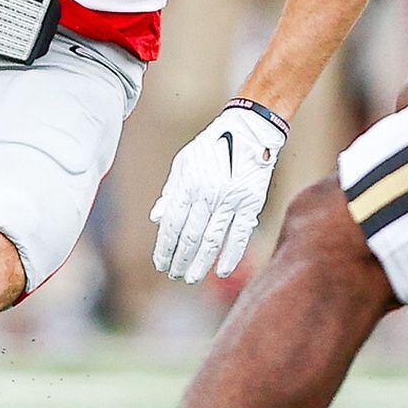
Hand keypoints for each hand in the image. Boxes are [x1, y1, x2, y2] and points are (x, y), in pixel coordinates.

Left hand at [151, 104, 287, 283]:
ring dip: (200, 263)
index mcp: (188, 185)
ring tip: (191, 277)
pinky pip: (239, 235)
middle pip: (190, 237)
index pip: (172, 225)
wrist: (249, 130)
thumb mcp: (184, 163)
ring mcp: (230, 200)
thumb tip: (156, 218)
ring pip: (213, 240)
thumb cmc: (212, 146)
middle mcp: (207, 195)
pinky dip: (230, 255)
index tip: (160, 263)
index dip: (165, 247)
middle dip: (180, 259)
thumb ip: (171, 191)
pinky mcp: (251, 204)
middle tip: (174, 274)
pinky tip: (221, 270)